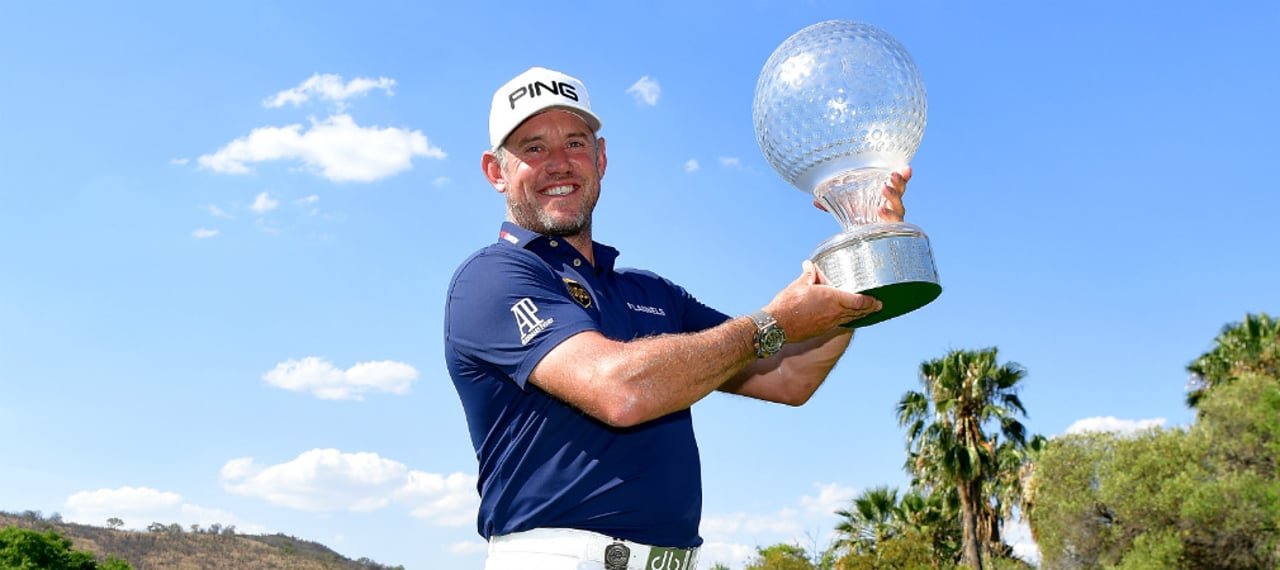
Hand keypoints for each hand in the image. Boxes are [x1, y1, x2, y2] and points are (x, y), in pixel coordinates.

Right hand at [763, 260, 882, 341]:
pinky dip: (846, 319)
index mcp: (832, 298)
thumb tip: (809, 265)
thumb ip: (808, 275)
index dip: (871, 301)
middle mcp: (834, 313)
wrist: (776, 326)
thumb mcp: (799, 285)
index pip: (859, 302)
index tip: (878, 299)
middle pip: (859, 313)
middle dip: (871, 309)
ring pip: (850, 319)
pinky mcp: (822, 330)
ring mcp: (829, 323)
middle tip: (879, 305)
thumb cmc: (787, 305)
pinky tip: (845, 317)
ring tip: (866, 311)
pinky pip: (839, 323)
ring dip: (860, 315)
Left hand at [811, 166, 911, 221]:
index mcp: (885, 197)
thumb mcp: (847, 209)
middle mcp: (893, 207)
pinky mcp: (890, 230)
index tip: (905, 167)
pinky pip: (892, 222)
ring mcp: (893, 220)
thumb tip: (814, 201)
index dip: (903, 175)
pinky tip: (881, 210)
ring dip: (892, 195)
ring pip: (899, 206)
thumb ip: (832, 203)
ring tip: (884, 188)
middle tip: (894, 175)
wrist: (862, 242)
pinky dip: (887, 215)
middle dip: (898, 182)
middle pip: (900, 193)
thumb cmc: (859, 221)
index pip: (897, 184)